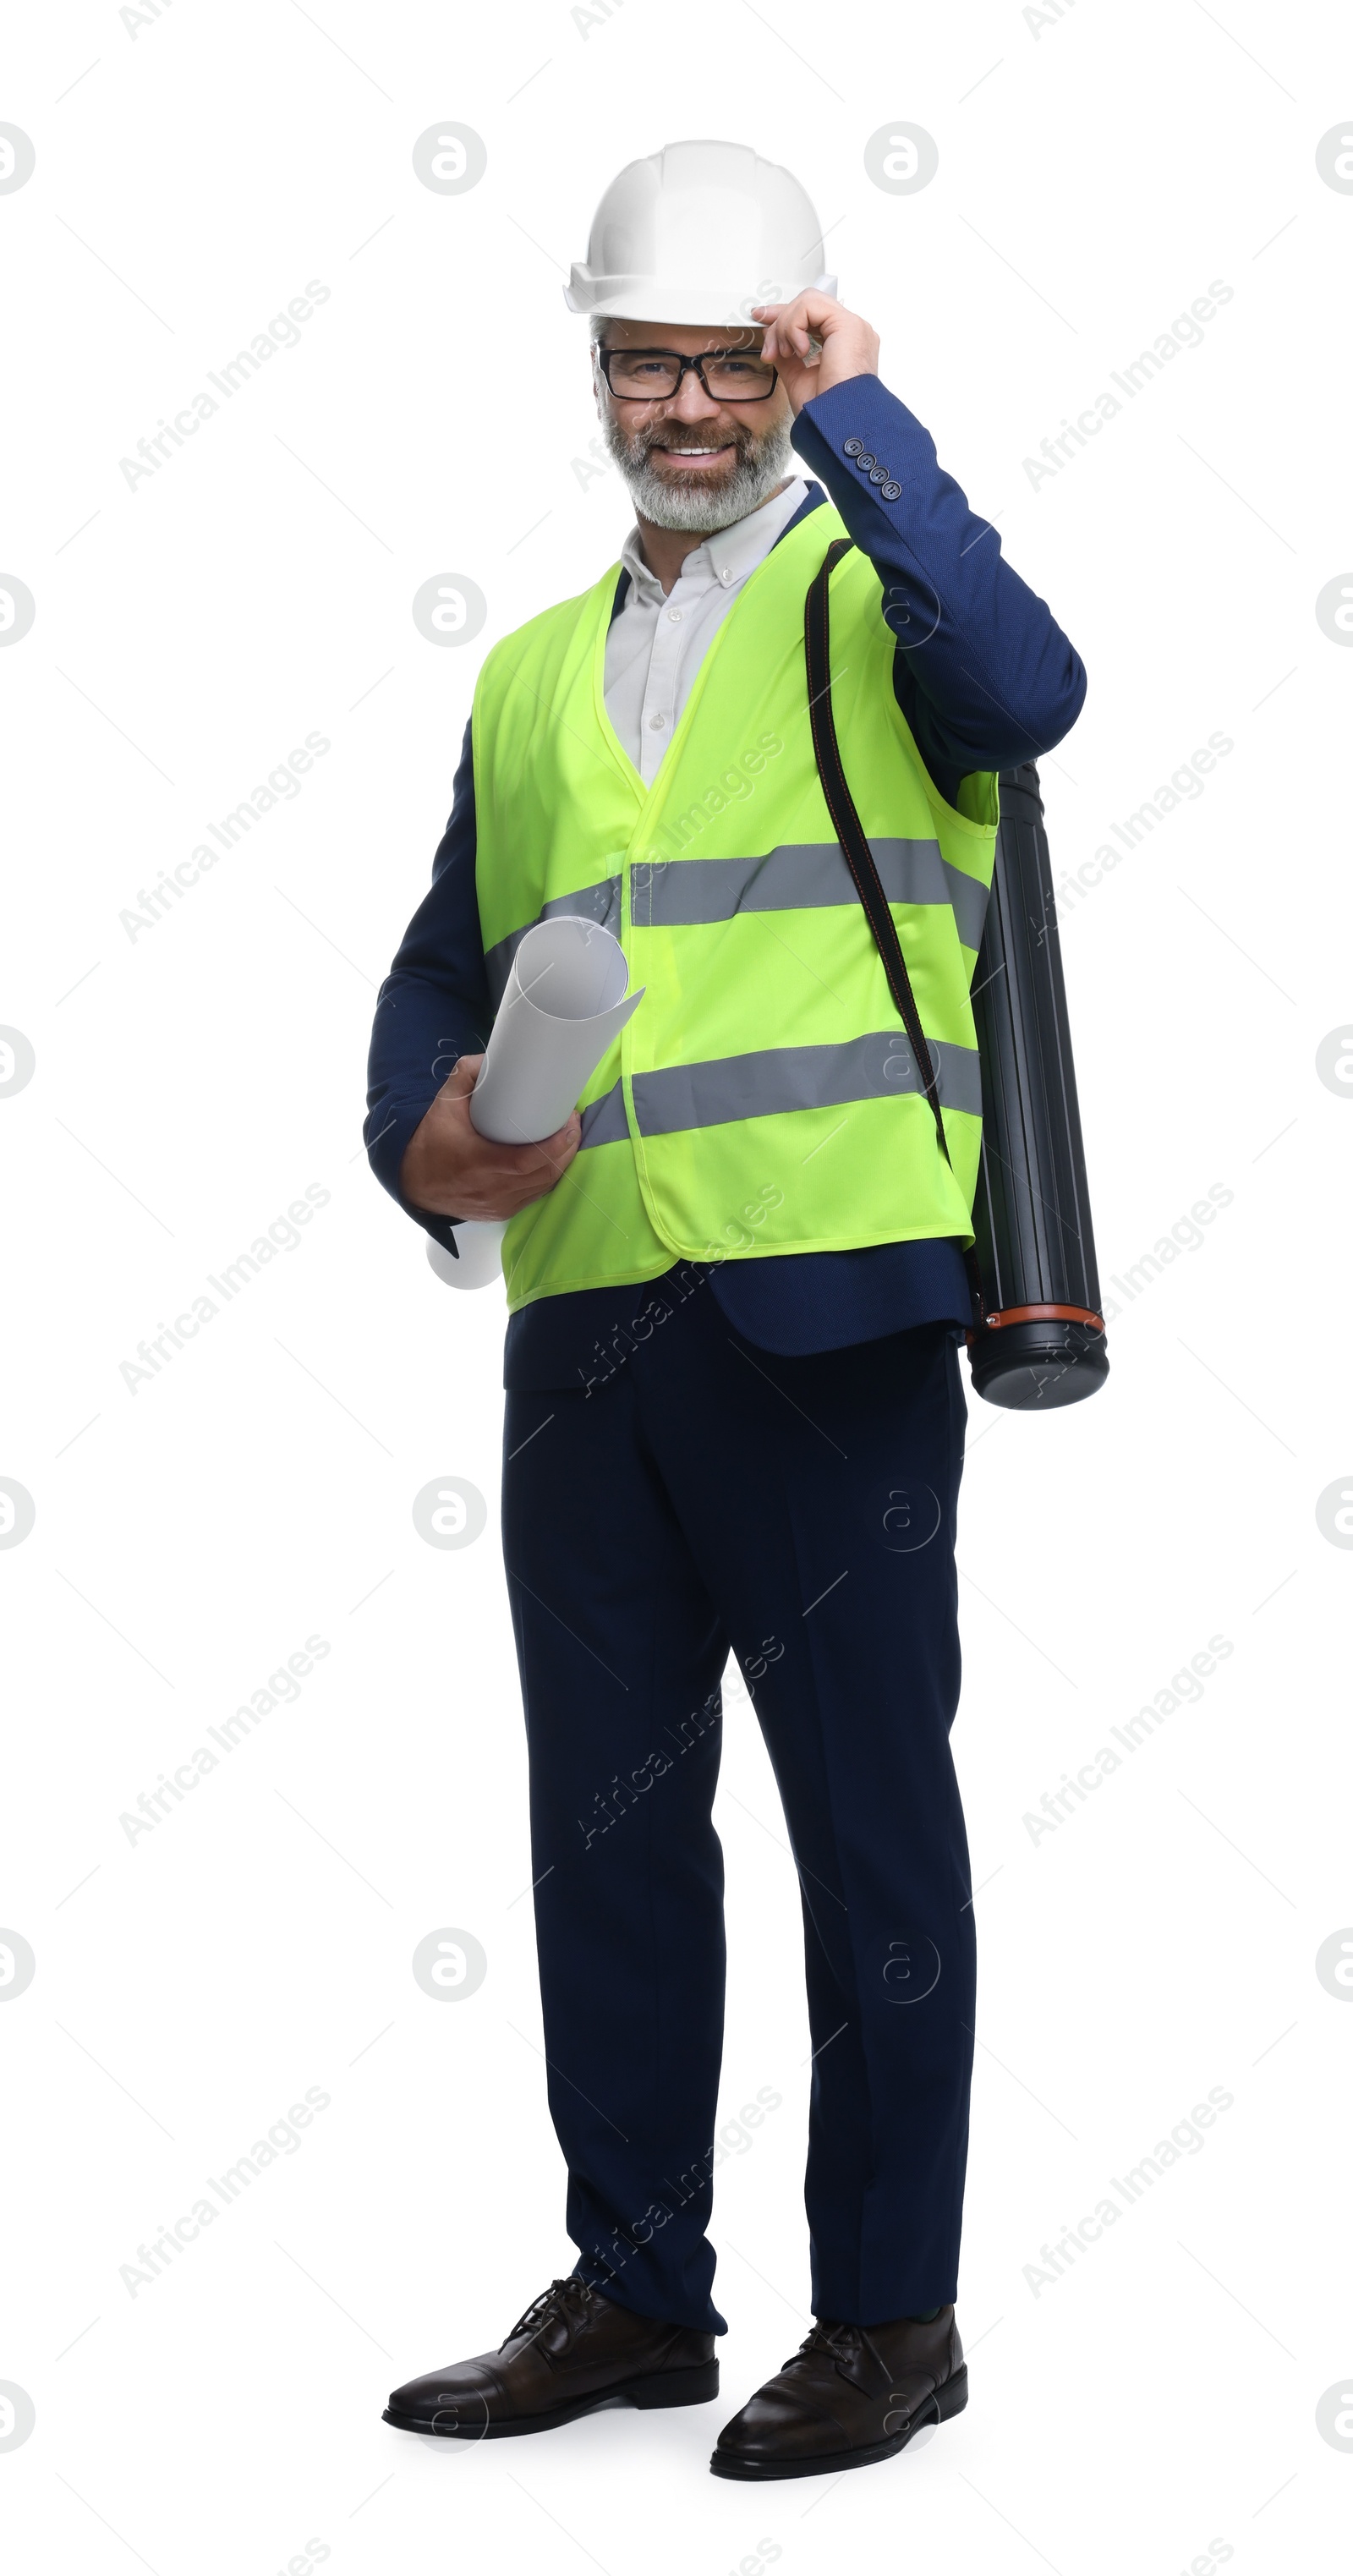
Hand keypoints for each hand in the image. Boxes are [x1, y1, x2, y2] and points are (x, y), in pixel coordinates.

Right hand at [399, 1054, 581, 1221]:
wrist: (412, 1180)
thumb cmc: (431, 1139)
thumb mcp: (444, 1103)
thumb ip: (467, 1075)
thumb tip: (493, 1056)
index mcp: (477, 1163)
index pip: (527, 1161)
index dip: (555, 1145)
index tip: (569, 1122)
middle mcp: (490, 1190)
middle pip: (543, 1175)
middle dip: (566, 1149)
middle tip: (574, 1124)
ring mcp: (498, 1205)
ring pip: (542, 1187)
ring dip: (562, 1164)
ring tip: (570, 1138)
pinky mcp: (501, 1212)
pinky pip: (533, 1197)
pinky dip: (548, 1179)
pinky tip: (556, 1161)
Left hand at [750, 293, 879, 416]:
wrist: (836, 423)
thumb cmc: (824, 411)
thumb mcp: (797, 376)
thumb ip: (788, 354)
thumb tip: (772, 336)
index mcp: (844, 344)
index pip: (813, 315)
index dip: (786, 315)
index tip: (761, 319)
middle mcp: (851, 332)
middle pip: (809, 304)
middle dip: (780, 319)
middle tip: (769, 347)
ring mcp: (853, 326)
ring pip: (807, 302)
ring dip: (785, 326)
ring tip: (785, 353)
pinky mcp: (848, 324)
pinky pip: (809, 306)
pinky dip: (794, 326)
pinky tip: (798, 350)